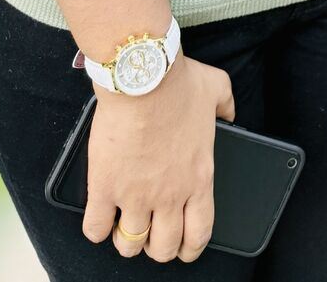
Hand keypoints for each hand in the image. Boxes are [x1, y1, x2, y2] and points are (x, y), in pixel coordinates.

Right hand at [81, 53, 234, 262]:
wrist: (142, 77)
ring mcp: (136, 195)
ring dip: (128, 242)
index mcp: (199, 177)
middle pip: (165, 248)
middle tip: (153, 238)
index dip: (191, 247)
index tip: (185, 247)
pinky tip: (100, 217)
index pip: (200, 233)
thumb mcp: (216, 89)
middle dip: (159, 248)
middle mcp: (170, 194)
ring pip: (130, 245)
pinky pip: (95, 228)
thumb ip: (226, 105)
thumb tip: (230, 113)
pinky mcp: (105, 188)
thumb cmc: (177, 82)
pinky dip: (97, 229)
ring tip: (124, 229)